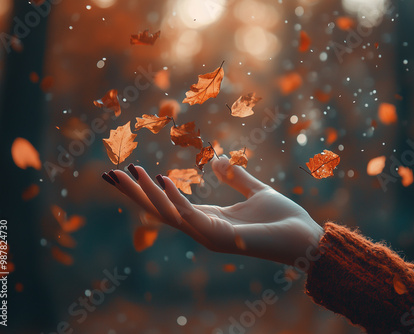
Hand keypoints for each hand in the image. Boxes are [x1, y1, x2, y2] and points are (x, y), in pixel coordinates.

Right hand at [102, 156, 323, 265]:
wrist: (307, 238)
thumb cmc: (284, 219)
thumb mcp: (256, 190)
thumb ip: (234, 176)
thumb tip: (214, 158)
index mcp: (209, 217)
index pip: (169, 203)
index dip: (146, 188)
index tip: (126, 170)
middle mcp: (204, 228)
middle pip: (159, 210)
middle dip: (133, 194)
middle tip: (106, 175)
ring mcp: (210, 235)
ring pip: (168, 214)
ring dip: (147, 193)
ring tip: (128, 171)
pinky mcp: (221, 237)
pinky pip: (191, 216)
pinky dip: (174, 198)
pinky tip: (161, 178)